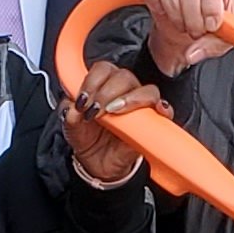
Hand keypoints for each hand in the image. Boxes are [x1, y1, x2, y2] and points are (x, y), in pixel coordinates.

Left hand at [64, 63, 170, 188]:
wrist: (96, 163)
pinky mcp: (153, 122)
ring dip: (130, 99)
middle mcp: (123, 92)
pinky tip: (156, 111)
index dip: (92, 81)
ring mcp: (140, 106)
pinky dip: (163, 108)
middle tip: (94, 110)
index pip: (103, 69)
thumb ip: (68, 113)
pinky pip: (165, 110)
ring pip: (146, 90)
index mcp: (103, 85)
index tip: (82, 99)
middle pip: (124, 76)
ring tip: (114, 113)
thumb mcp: (70, 125)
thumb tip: (72, 108)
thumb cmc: (87, 138)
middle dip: (107, 92)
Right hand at [131, 0, 233, 74]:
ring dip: (175, 14)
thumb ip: (225, 39)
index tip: (212, 23)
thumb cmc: (213, 9)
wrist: (191, 12)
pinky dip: (153, 3)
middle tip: (196, 29)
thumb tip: (194, 52)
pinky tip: (164, 9)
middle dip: (193, 17)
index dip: (212, 4)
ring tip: (183, 22)